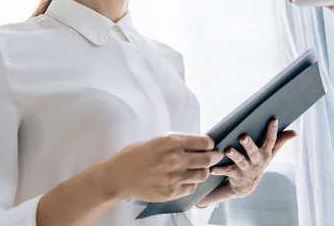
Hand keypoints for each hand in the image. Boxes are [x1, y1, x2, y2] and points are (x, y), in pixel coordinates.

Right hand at [102, 133, 223, 202]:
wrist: (117, 177)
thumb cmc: (134, 156)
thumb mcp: (156, 141)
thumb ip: (177, 142)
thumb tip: (197, 143)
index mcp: (171, 142)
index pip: (205, 142)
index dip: (210, 144)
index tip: (210, 145)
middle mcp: (175, 159)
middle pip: (208, 159)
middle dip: (214, 157)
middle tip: (216, 156)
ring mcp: (173, 177)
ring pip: (202, 174)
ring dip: (203, 171)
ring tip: (199, 169)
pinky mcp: (170, 192)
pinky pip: (191, 187)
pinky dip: (191, 183)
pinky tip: (185, 179)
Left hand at [209, 119, 296, 196]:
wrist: (246, 186)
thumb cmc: (257, 162)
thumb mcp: (269, 153)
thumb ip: (280, 141)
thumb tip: (295, 132)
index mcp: (265, 153)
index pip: (271, 141)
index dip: (272, 130)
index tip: (273, 119)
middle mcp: (256, 161)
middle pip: (254, 152)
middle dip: (249, 144)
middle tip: (243, 137)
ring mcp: (246, 169)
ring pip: (240, 162)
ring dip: (234, 156)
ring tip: (227, 150)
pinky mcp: (235, 175)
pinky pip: (226, 172)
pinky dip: (219, 170)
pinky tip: (212, 168)